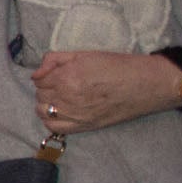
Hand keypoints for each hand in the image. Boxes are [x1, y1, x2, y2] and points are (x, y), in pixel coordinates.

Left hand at [30, 51, 181, 133]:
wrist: (146, 84)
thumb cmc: (118, 66)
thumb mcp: (85, 55)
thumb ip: (54, 60)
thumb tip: (35, 74)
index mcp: (67, 77)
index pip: (39, 80)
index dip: (46, 75)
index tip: (57, 73)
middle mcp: (68, 98)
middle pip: (40, 95)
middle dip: (47, 88)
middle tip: (62, 83)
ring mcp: (75, 115)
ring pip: (43, 111)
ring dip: (48, 103)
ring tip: (62, 97)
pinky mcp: (84, 126)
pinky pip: (54, 127)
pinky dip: (52, 119)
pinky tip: (61, 112)